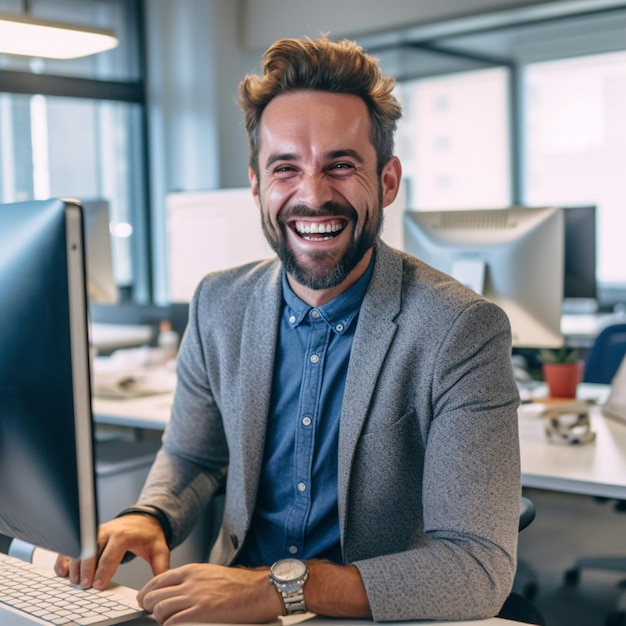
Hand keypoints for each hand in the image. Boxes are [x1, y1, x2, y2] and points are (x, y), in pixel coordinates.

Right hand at [54, 514, 169, 589]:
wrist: (142, 519)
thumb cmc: (148, 535)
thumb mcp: (159, 548)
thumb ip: (161, 566)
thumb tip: (161, 583)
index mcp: (124, 535)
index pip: (111, 554)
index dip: (104, 570)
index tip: (98, 585)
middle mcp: (108, 532)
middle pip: (92, 551)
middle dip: (87, 569)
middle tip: (84, 586)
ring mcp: (96, 533)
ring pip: (80, 548)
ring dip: (75, 565)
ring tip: (74, 581)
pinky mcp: (88, 536)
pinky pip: (74, 546)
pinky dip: (66, 558)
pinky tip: (62, 571)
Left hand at [137, 563, 281, 624]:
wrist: (258, 590)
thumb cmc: (240, 584)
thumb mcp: (210, 573)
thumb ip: (191, 580)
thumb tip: (175, 591)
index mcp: (192, 570)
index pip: (158, 580)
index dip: (147, 592)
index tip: (144, 600)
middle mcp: (190, 581)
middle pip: (154, 595)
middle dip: (150, 606)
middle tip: (152, 613)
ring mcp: (195, 597)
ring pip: (160, 608)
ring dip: (159, 618)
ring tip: (166, 621)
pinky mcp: (201, 612)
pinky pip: (173, 621)